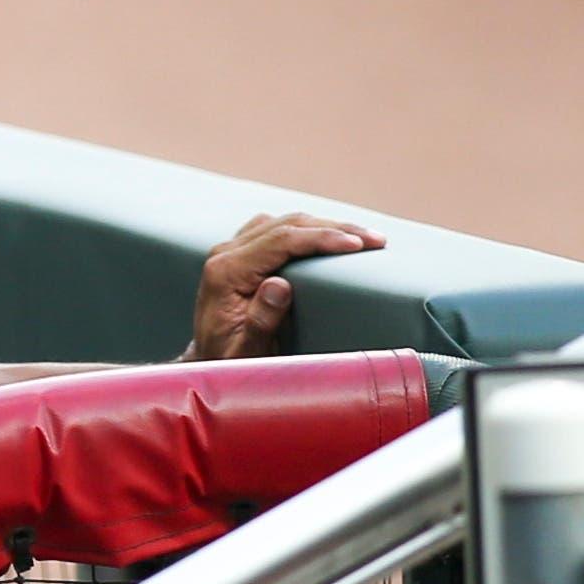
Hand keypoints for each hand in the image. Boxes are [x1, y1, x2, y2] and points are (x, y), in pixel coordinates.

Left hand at [182, 213, 384, 361]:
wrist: (208, 362)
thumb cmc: (228, 361)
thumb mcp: (245, 353)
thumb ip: (259, 323)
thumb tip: (278, 285)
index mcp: (225, 272)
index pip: (280, 241)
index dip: (322, 238)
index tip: (359, 244)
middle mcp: (225, 254)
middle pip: (287, 224)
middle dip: (336, 228)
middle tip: (376, 241)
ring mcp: (232, 250)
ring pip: (285, 221)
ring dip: (327, 226)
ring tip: (366, 238)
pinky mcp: (243, 253)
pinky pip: (279, 229)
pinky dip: (310, 230)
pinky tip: (336, 237)